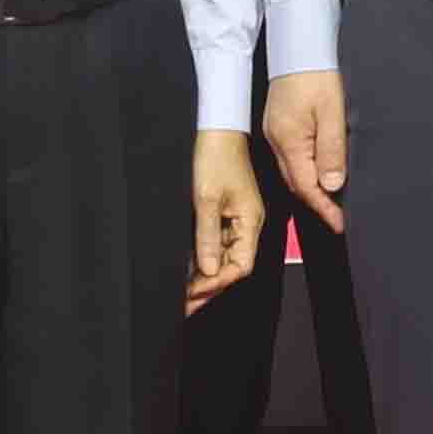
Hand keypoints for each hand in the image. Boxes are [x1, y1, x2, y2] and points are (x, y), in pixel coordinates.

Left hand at [187, 130, 267, 308]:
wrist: (216, 129)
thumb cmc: (216, 156)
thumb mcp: (206, 198)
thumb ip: (207, 236)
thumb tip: (208, 270)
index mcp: (250, 221)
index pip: (240, 266)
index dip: (218, 283)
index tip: (195, 293)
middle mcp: (246, 224)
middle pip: (231, 266)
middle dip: (209, 286)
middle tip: (185, 304)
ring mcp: (234, 220)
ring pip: (221, 257)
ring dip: (203, 275)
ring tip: (183, 293)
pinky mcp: (222, 213)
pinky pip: (214, 243)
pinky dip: (201, 257)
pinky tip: (187, 270)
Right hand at [262, 68, 347, 226]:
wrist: (298, 48)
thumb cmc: (316, 76)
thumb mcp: (332, 113)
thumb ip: (332, 151)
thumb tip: (333, 185)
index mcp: (289, 141)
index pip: (306, 186)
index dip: (324, 207)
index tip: (340, 224)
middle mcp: (277, 142)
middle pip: (296, 183)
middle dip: (317, 202)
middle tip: (339, 217)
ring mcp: (275, 134)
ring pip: (293, 172)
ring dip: (311, 188)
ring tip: (333, 200)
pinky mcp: (278, 127)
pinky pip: (291, 159)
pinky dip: (306, 171)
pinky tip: (319, 173)